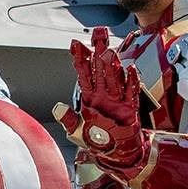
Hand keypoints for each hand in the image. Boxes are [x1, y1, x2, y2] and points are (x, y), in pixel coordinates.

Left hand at [69, 26, 142, 157]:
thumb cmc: (97, 141)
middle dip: (99, 51)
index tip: (75, 44)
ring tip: (109, 51)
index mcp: (90, 98)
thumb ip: (67, 119)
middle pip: (100, 69)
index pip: (83, 74)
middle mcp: (104, 95)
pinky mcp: (130, 109)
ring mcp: (117, 100)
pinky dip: (131, 82)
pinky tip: (131, 70)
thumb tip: (56, 108)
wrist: (115, 154)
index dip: (80, 59)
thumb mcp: (76, 131)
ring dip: (112, 65)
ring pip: (114, 78)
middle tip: (98, 34)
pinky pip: (131, 93)